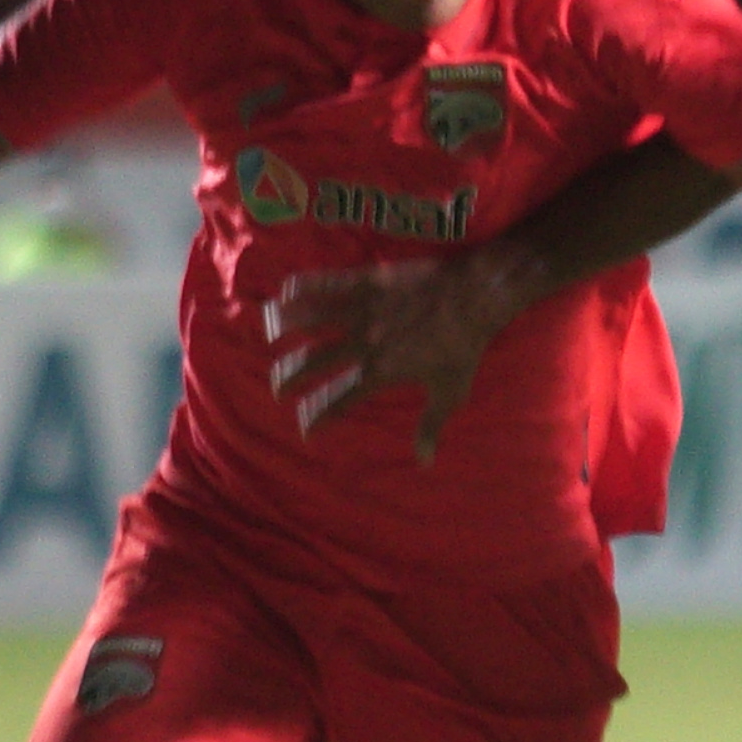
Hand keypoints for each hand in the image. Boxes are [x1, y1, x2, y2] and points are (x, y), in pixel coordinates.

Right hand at [263, 251, 530, 461]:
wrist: (474, 297)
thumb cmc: (463, 347)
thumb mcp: (450, 393)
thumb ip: (430, 426)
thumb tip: (425, 461)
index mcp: (380, 373)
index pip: (338, 400)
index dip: (318, 417)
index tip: (305, 429)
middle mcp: (364, 343)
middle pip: (313, 362)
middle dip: (289, 377)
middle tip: (277, 387)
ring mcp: (364, 310)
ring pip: (311, 318)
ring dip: (284, 325)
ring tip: (267, 333)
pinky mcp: (369, 281)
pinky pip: (328, 282)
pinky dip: (303, 286)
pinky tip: (285, 290)